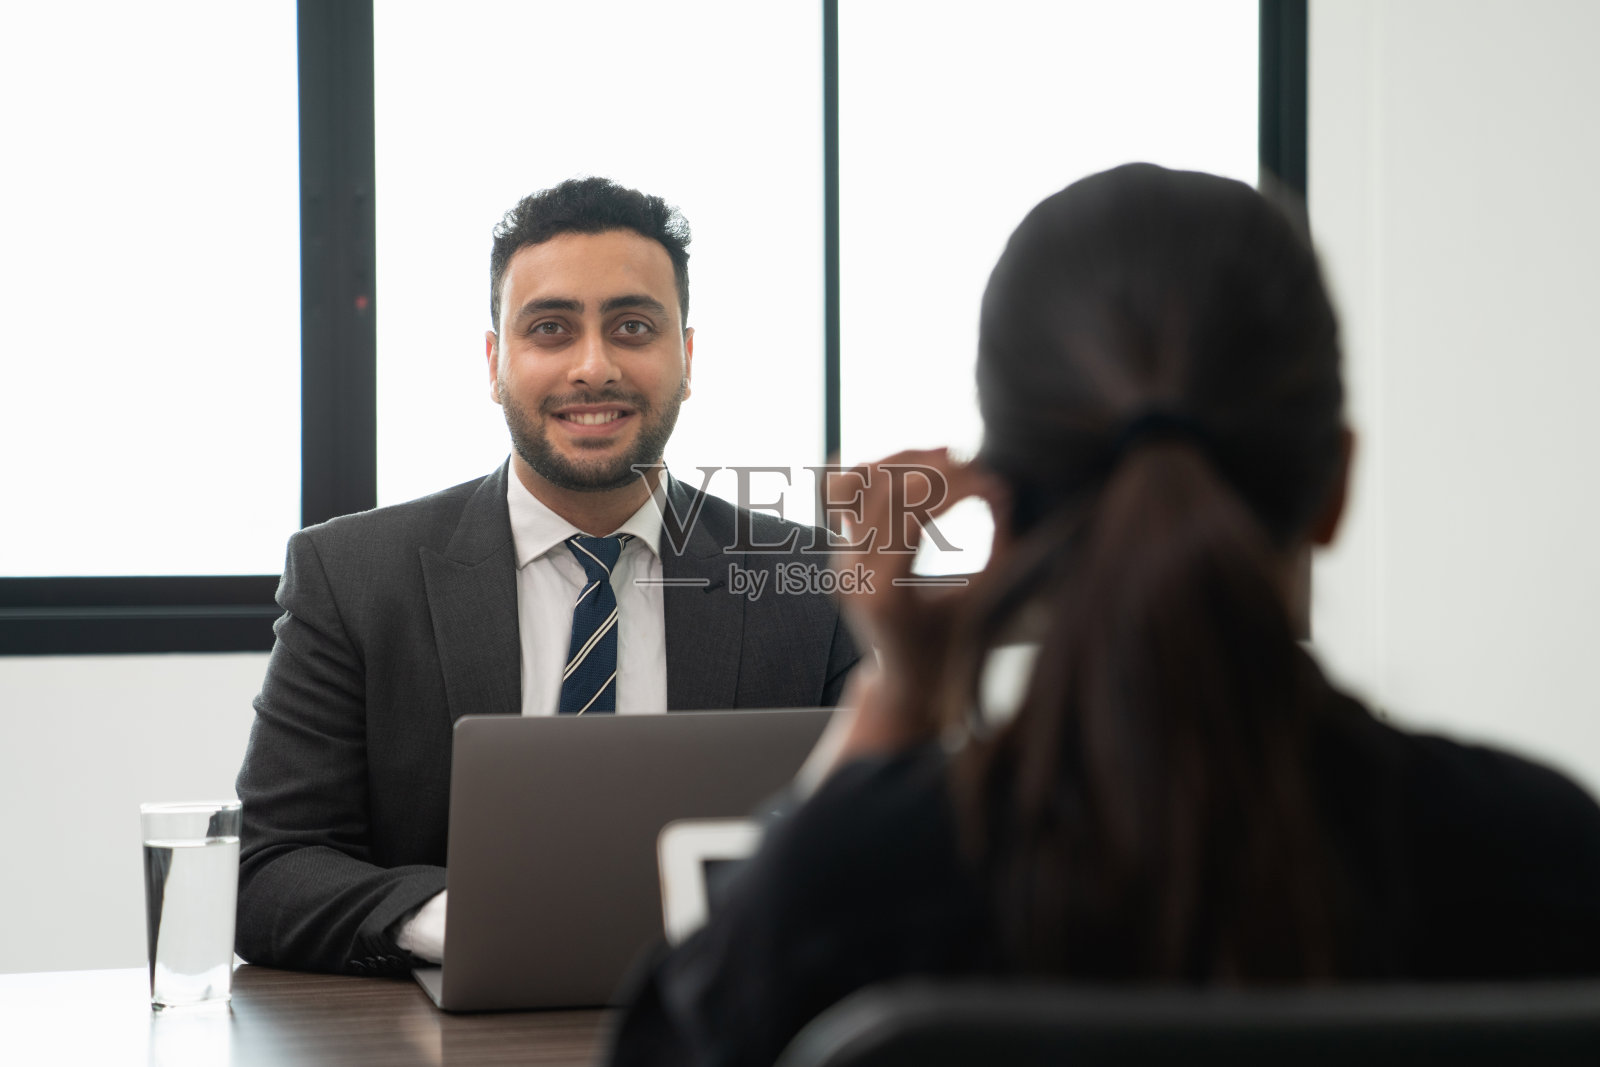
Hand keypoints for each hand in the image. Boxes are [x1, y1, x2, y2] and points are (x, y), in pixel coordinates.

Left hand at [818, 448, 1008, 762]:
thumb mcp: (983, 600)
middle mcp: (854, 573)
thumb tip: (1002, 489)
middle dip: (938, 471)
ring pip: (856, 483)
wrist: (907, 679)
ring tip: (947, 456)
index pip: (915, 513)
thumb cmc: (953, 647)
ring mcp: (841, 561)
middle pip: (886, 490)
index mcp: (886, 591)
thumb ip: (998, 545)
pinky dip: (872, 472)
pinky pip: (842, 496)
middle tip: (978, 468)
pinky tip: (910, 465)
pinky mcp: (841, 552)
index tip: (995, 484)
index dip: (959, 489)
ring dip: (904, 461)